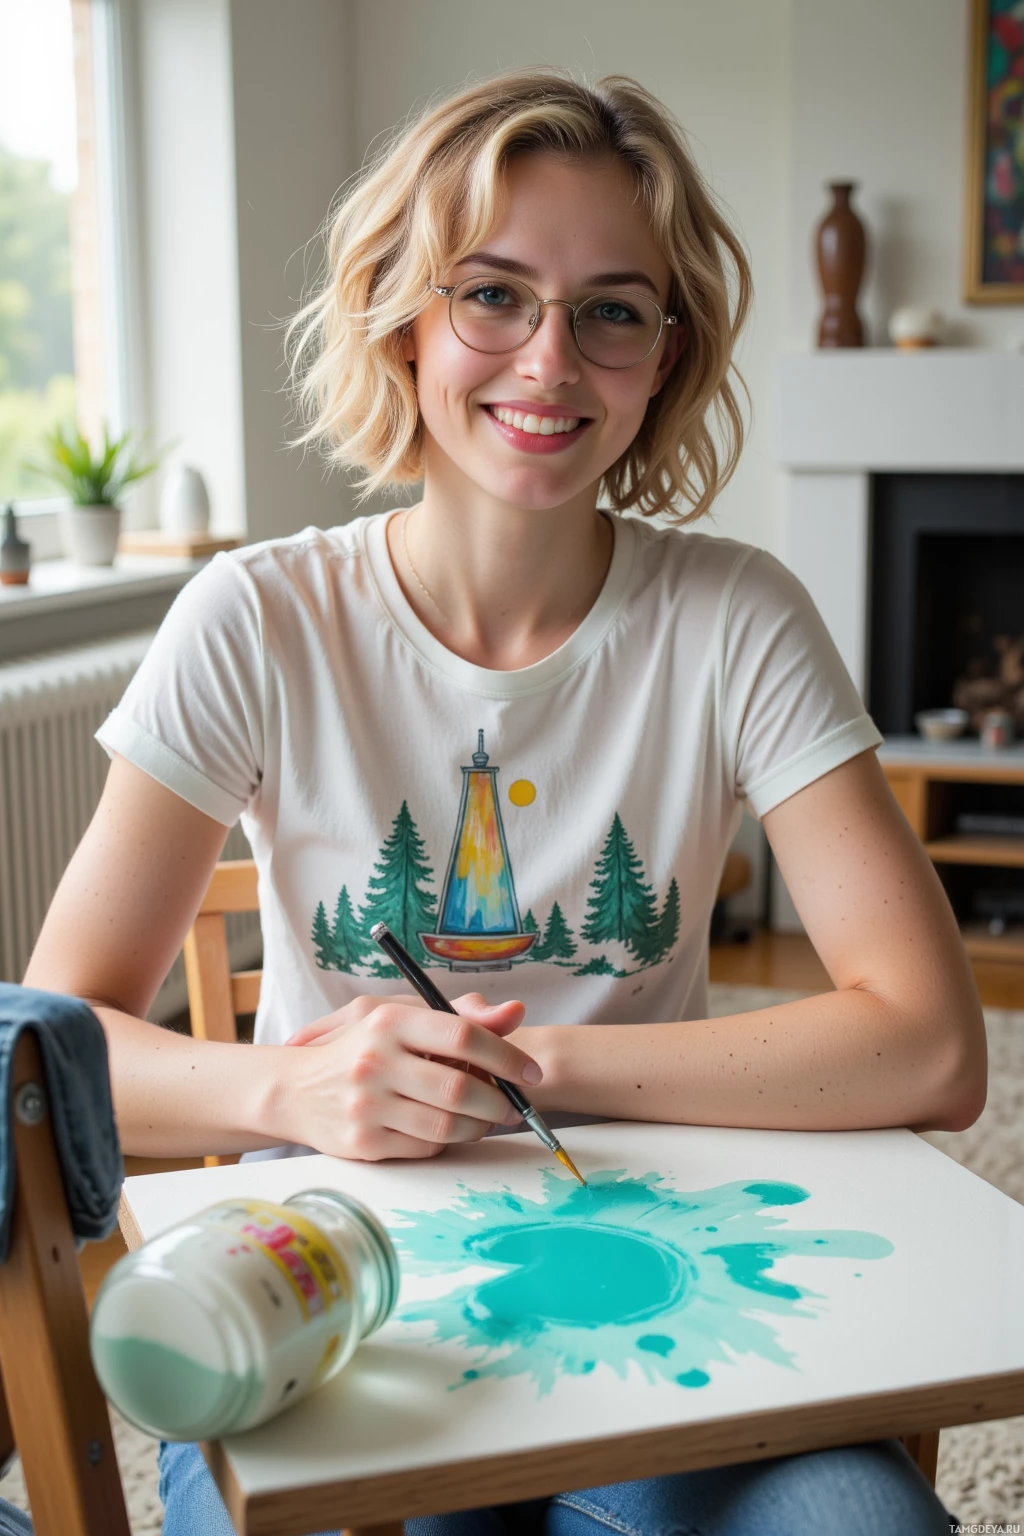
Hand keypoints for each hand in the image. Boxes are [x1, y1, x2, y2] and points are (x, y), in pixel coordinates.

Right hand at [274, 991, 538, 1161]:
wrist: (294, 1089)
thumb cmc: (362, 1047)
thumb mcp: (402, 1017)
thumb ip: (460, 1015)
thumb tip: (514, 1012)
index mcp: (389, 1022)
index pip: (462, 1035)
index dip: (506, 1056)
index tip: (530, 1072)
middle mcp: (375, 1062)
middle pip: (460, 1088)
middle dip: (500, 1101)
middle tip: (514, 1105)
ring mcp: (367, 1106)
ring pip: (447, 1126)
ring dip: (479, 1126)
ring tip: (487, 1118)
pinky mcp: (363, 1144)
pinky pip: (425, 1149)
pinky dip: (447, 1142)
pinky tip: (448, 1129)